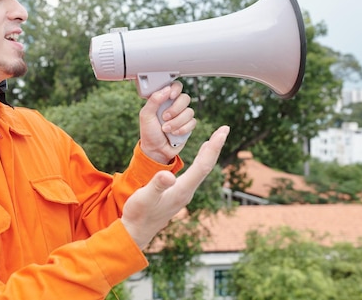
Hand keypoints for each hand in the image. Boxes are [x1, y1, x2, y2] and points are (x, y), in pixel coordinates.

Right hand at [122, 125, 229, 249]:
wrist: (137, 231)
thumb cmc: (139, 214)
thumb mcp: (144, 197)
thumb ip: (156, 185)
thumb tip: (168, 175)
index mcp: (182, 190)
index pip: (203, 166)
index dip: (213, 148)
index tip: (222, 132)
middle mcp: (187, 191)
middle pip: (206, 166)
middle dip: (215, 147)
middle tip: (224, 129)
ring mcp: (184, 193)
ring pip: (202, 170)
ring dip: (209, 153)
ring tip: (215, 139)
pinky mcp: (179, 193)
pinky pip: (196, 173)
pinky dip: (201, 160)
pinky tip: (200, 156)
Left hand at [139, 81, 195, 162]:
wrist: (156, 150)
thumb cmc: (149, 132)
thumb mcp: (146, 115)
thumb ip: (154, 100)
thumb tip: (167, 89)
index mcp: (163, 100)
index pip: (175, 86)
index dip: (176, 89)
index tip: (171, 96)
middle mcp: (174, 105)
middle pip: (185, 98)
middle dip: (175, 109)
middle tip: (164, 117)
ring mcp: (182, 115)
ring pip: (190, 112)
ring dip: (177, 122)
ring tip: (166, 129)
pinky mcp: (188, 125)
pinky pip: (193, 122)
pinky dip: (182, 129)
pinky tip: (174, 134)